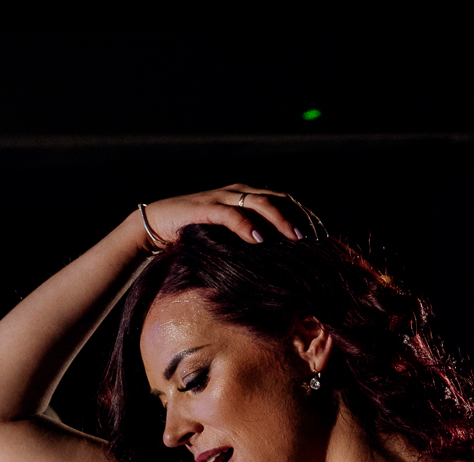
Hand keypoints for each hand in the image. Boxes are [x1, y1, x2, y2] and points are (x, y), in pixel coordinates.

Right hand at [134, 186, 305, 253]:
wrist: (155, 224)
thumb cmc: (192, 233)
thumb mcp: (226, 234)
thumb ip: (246, 237)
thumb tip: (273, 257)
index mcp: (245, 195)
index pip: (282, 199)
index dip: (302, 214)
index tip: (318, 234)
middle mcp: (237, 192)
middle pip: (276, 198)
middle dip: (297, 217)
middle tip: (311, 238)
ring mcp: (221, 198)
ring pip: (259, 203)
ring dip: (279, 220)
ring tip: (293, 238)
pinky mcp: (205, 208)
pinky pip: (231, 214)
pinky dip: (246, 226)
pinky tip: (258, 239)